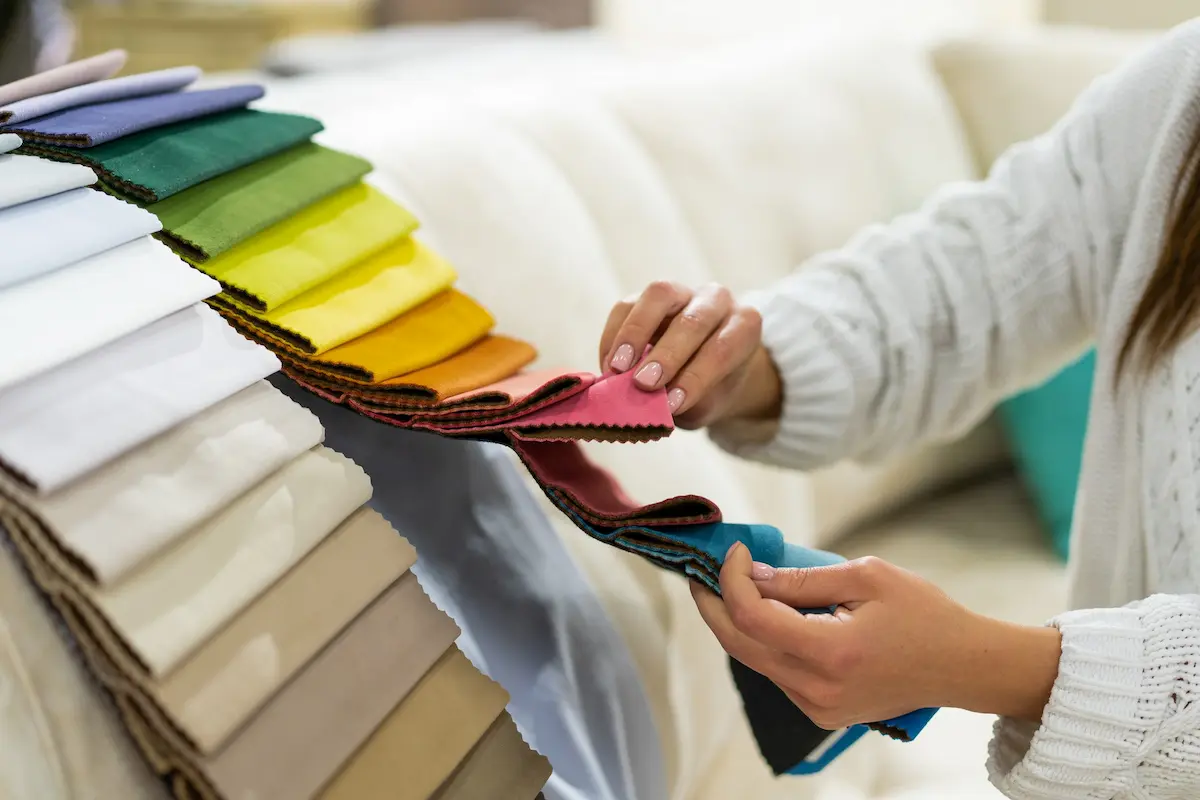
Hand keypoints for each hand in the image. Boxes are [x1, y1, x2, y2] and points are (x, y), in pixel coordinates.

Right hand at [599, 281, 779, 428]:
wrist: (704, 370)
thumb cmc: (710, 389)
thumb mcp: (707, 403)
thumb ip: (685, 402)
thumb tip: (650, 404)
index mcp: (744, 326)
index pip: (723, 348)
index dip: (697, 377)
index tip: (673, 404)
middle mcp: (717, 301)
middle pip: (693, 320)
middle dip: (667, 354)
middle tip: (644, 383)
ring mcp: (682, 292)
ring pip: (660, 295)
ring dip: (635, 333)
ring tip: (618, 367)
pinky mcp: (647, 296)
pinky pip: (627, 306)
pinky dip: (614, 336)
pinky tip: (609, 365)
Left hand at [692, 543, 1062, 727]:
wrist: (963, 666)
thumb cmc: (924, 614)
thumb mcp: (866, 577)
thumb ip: (802, 579)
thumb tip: (752, 575)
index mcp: (830, 653)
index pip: (751, 617)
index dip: (731, 580)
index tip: (737, 551)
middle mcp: (816, 689)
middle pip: (738, 644)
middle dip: (713, 604)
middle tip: (702, 571)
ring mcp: (817, 707)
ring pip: (753, 660)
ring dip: (735, 622)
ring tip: (730, 585)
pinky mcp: (821, 712)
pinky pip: (775, 672)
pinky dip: (761, 641)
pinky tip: (764, 614)